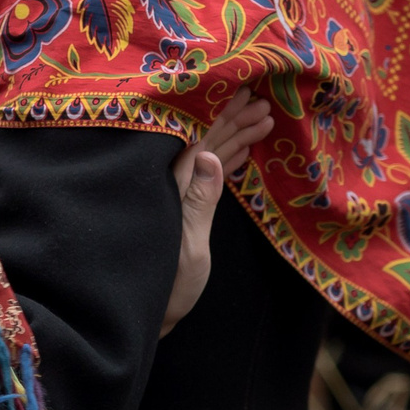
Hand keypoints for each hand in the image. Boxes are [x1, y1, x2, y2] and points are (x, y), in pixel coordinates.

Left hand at [163, 95, 272, 337]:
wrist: (145, 314)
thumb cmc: (165, 284)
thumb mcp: (188, 245)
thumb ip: (199, 201)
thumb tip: (209, 155)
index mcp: (171, 187)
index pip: (201, 140)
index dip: (226, 117)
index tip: (250, 95)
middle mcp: (171, 187)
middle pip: (205, 143)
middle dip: (234, 121)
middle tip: (263, 98)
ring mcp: (177, 198)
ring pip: (208, 157)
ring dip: (234, 138)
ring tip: (262, 118)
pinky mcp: (185, 213)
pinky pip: (208, 178)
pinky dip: (225, 162)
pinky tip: (240, 153)